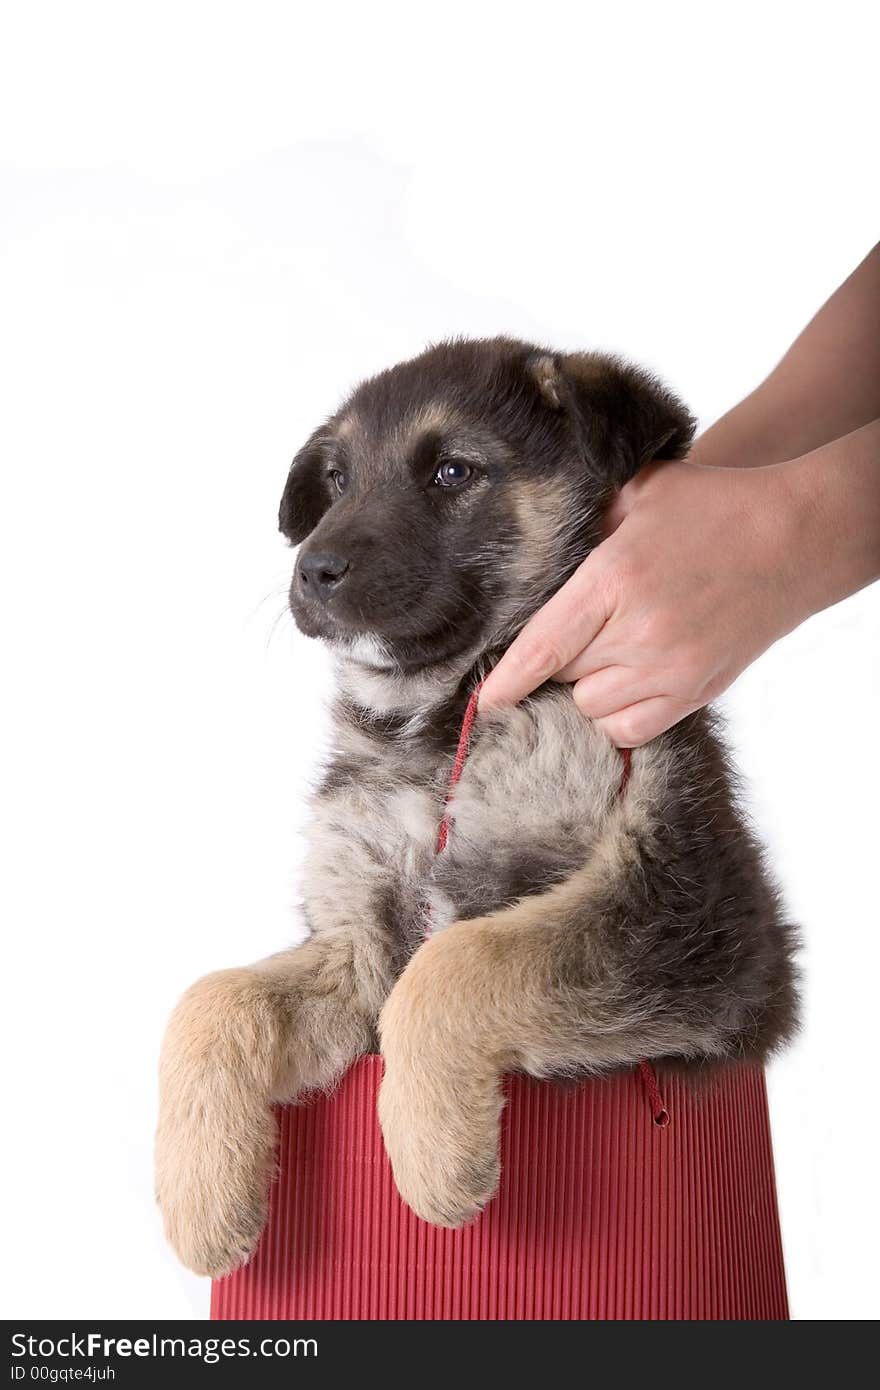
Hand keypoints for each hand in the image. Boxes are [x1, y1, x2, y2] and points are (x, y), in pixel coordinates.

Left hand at [480, 458, 807, 745]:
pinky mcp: (696, 691)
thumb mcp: (640, 492)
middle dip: (556, 661)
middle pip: (563, 676)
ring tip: (601, 654)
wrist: (795, 538)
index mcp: (614, 579)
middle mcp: (639, 632)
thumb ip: (585, 517)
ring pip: (592, 707)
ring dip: (585, 688)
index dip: (507, 681)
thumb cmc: (714, 507)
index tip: (483, 701)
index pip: (543, 646)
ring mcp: (670, 668)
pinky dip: (616, 716)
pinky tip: (621, 685)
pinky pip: (631, 729)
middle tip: (569, 636)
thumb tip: (535, 537)